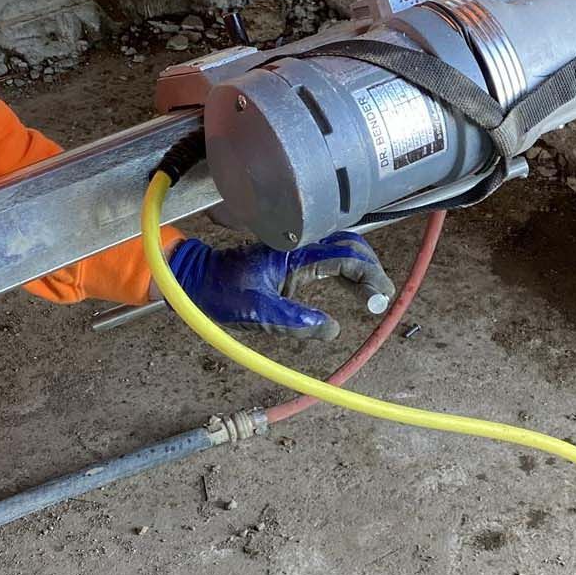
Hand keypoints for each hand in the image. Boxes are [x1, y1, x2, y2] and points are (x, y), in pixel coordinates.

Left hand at [165, 234, 393, 339]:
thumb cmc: (221, 292)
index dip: (369, 275)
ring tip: (371, 295)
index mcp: (294, 253)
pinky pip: (326, 256)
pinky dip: (345, 269)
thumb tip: (331, 330)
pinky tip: (350, 287)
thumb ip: (295, 321)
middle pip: (349, 246)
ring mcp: (294, 248)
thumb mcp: (258, 312)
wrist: (194, 278)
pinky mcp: (289, 256)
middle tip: (381, 297)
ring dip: (360, 269)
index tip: (379, 298)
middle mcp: (298, 245)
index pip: (345, 256)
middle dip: (370, 269)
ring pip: (340, 249)